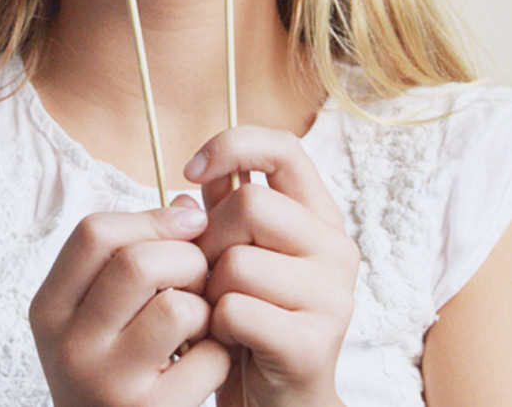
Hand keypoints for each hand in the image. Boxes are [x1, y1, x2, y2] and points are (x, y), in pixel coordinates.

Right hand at [29, 204, 230, 406]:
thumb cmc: (113, 362)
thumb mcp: (101, 308)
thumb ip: (139, 248)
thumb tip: (190, 207)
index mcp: (50, 308)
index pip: (94, 232)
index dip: (150, 218)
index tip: (186, 225)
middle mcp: (69, 346)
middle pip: (138, 263)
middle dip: (186, 257)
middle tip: (198, 277)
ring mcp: (107, 384)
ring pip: (176, 308)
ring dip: (203, 305)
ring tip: (199, 320)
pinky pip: (209, 357)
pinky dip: (220, 351)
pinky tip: (205, 360)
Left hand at [184, 127, 358, 406]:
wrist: (276, 402)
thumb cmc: (250, 318)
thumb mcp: (235, 252)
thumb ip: (219, 209)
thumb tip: (189, 185)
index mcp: (319, 216)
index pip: (284, 148)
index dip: (233, 145)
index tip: (191, 169)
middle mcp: (336, 248)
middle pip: (250, 204)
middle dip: (210, 238)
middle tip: (208, 273)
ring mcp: (332, 297)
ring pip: (237, 261)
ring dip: (211, 288)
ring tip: (221, 310)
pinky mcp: (313, 344)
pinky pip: (236, 310)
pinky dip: (217, 325)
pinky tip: (229, 338)